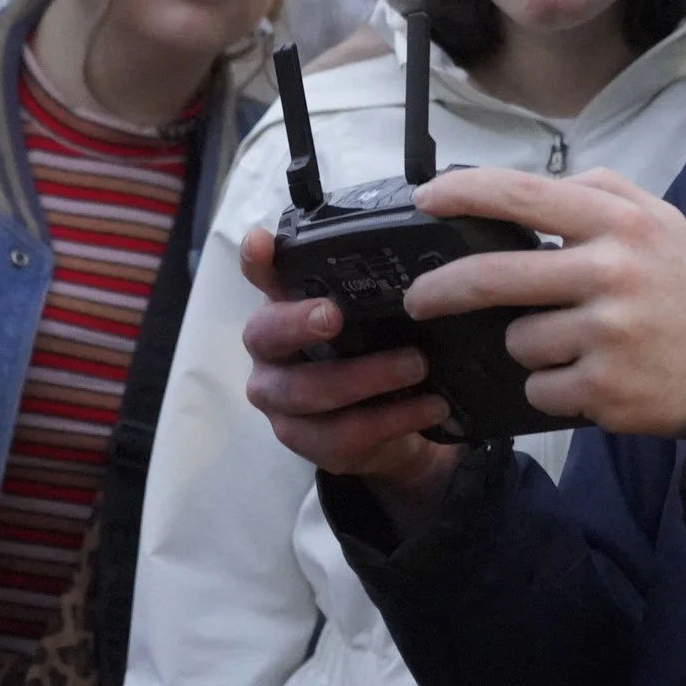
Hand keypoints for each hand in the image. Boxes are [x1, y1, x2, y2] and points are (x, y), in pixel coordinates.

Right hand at [238, 227, 462, 513]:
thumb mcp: (377, 316)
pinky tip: (429, 406)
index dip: (256, 261)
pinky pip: (341, 435)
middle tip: (335, 315)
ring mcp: (281, 403)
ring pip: (308, 391)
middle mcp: (270, 354)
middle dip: (300, 324)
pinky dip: (391, 420)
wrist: (390, 425)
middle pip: (267, 336)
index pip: (260, 277)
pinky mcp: (306, 444)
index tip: (261, 242)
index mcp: (284, 309)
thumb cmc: (374, 351)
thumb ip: (374, 289)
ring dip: (367, 377)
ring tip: (418, 366)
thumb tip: (412, 252)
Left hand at [403, 167, 685, 437]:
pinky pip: (540, 387)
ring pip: (517, 340)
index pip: (525, 196)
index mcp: (619, 223)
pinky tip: (591, 376)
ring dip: (530, 345)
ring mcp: (605, 335)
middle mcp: (610, 273)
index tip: (426, 198)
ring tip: (575, 344)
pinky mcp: (603, 389)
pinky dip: (553, 386)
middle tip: (420, 299)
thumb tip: (529, 189)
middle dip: (442, 290)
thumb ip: (599, 193)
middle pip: (495, 276)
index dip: (465, 193)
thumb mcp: (660, 219)